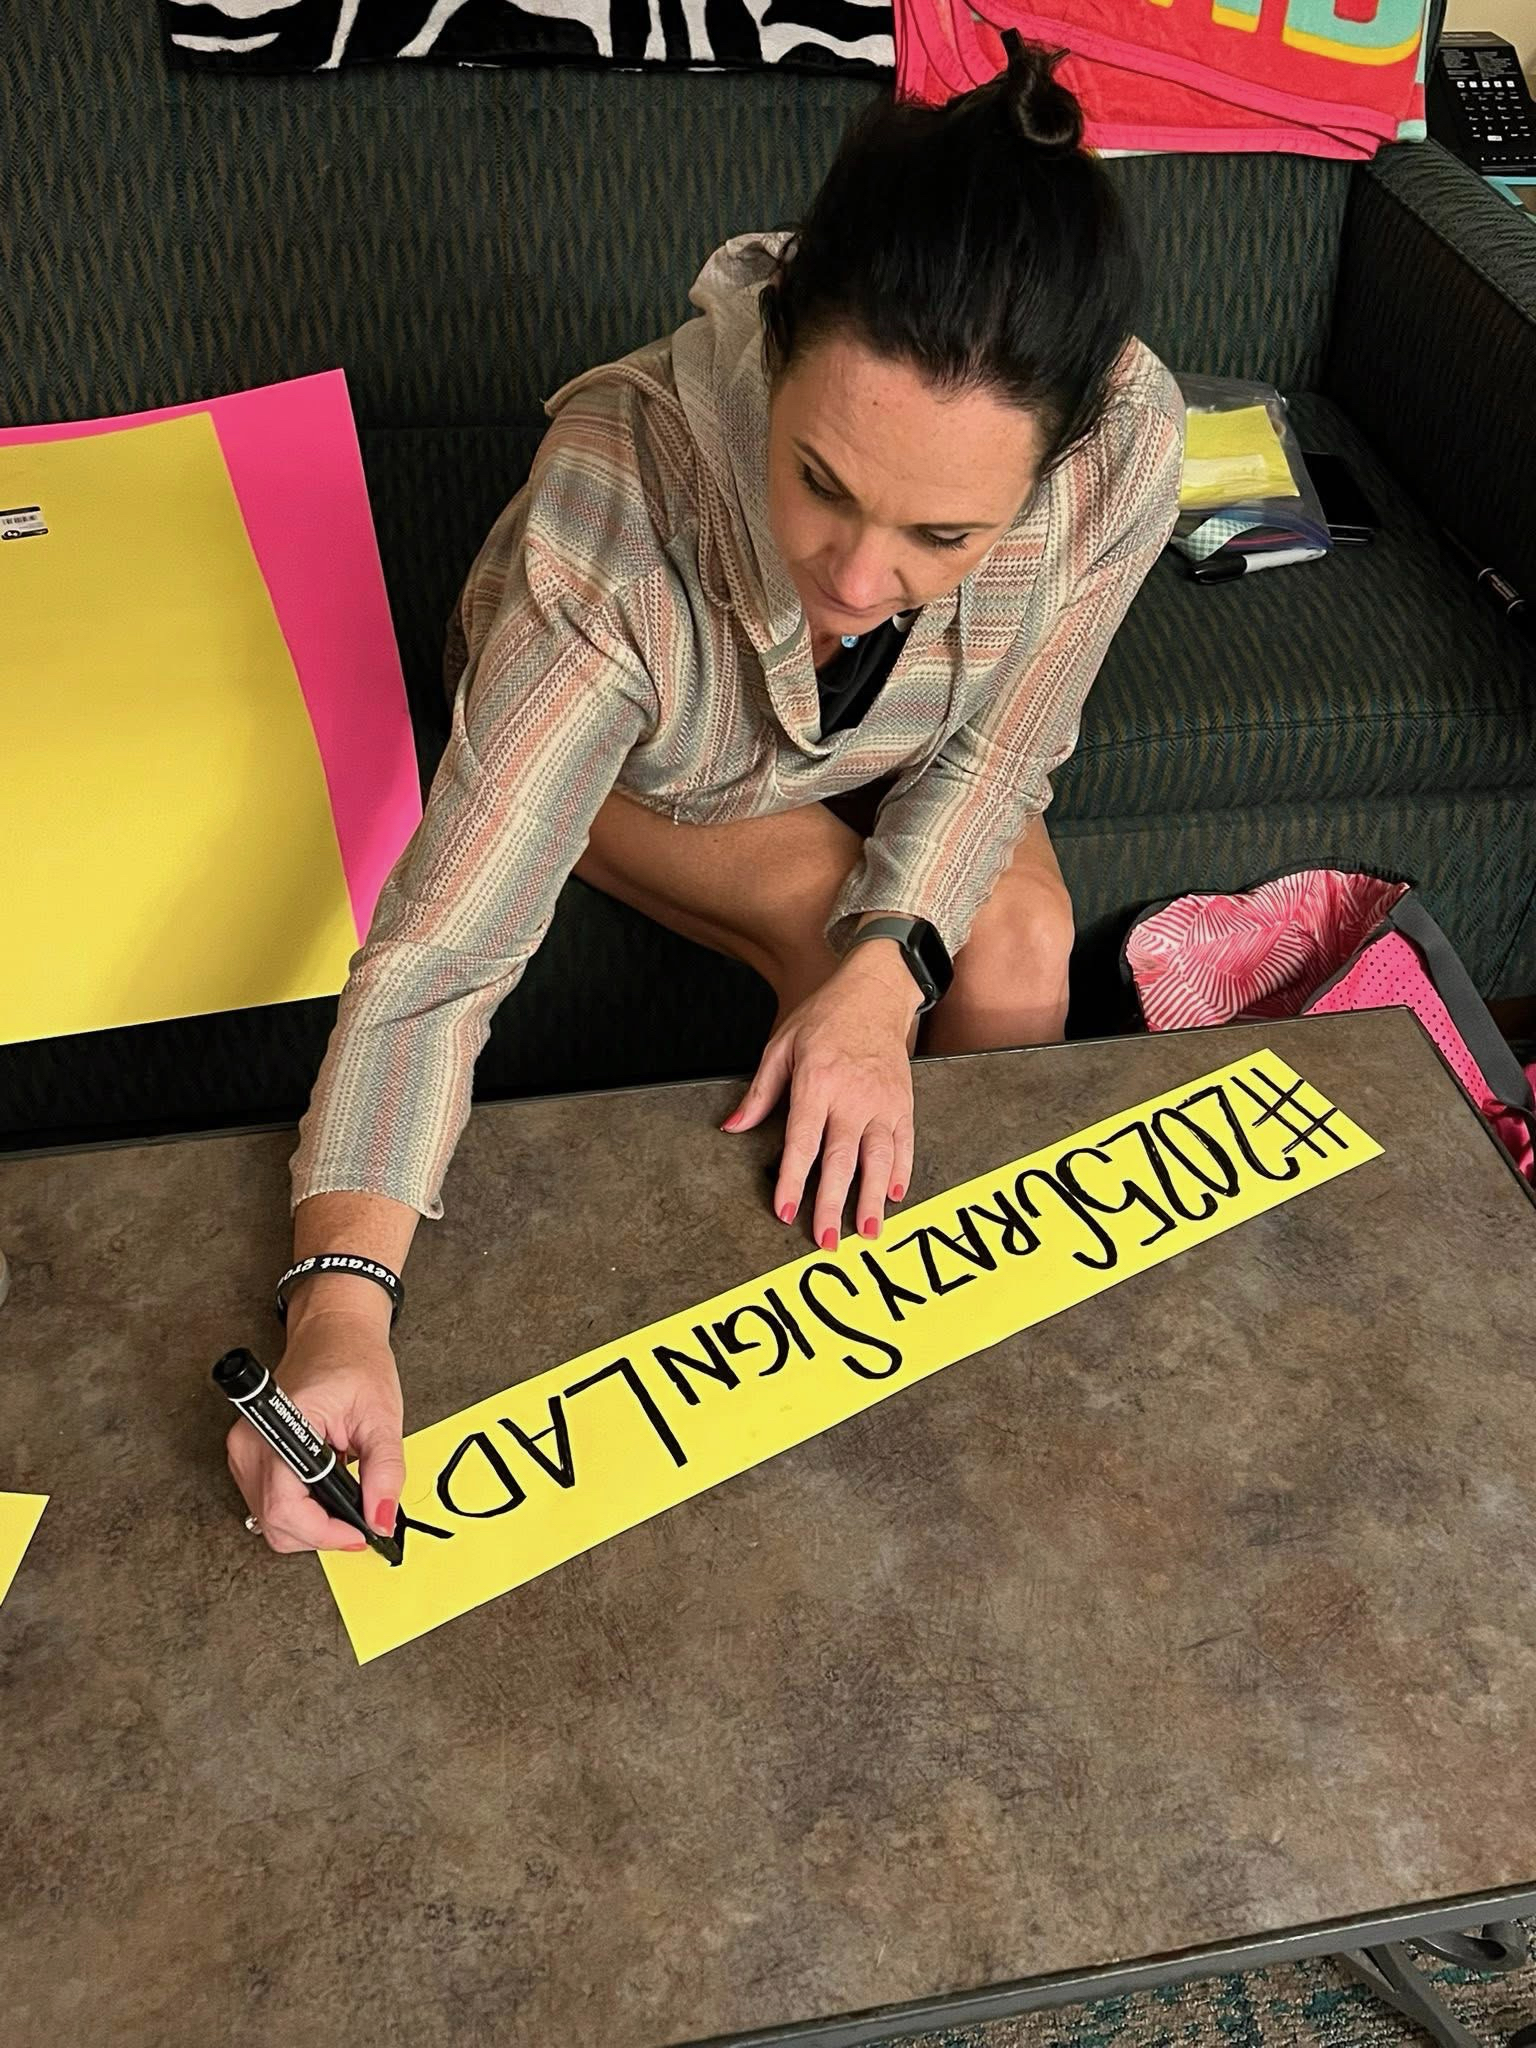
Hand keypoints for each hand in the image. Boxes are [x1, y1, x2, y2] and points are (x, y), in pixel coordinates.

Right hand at [225, 1302, 404, 1555]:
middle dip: (322, 1532)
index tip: (360, 1534)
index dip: (325, 1532)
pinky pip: (271, 1503)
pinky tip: (326, 1488)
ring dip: (312, 1523)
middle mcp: (251, 1444)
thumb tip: (381, 1519)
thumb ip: (385, 1472)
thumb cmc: (353, 1360)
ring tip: (345, 1495)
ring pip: (272, 1519)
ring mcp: (244, 1452)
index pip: (287, 1507)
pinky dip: (302, 1509)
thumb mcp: (382, 1415)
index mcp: (282, 1428)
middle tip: (361, 1520)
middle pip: (277, 1522)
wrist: (333, 1331)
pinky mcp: (249, 1457)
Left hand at [723, 941, 918, 1245]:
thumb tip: (732, 1128)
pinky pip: (904, 1144)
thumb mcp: (780, 1046)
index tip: (785, 1211)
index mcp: (816, 1083)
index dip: (792, 1179)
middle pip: (841, 1159)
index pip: (802, 1141)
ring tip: (868, 1232)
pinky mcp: (904, 1103)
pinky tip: (893, 1196)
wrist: (874, 993)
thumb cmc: (823, 1019)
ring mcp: (883, 1101)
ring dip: (872, 1199)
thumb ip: (760, 1092)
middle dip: (833, 1203)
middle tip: (825, 1240)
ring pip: (878, 1158)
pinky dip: (901, 1172)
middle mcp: (853, 1097)